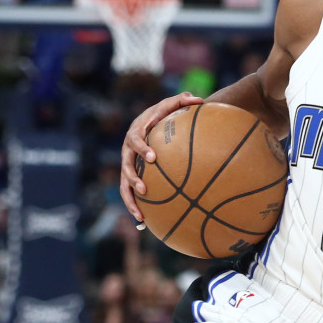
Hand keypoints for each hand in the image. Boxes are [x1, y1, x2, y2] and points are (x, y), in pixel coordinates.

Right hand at [120, 92, 203, 220]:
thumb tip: (199, 99)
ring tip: (140, 214)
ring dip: (130, 199)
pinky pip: (129, 193)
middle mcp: (127, 149)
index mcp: (136, 132)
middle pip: (126, 166)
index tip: (153, 157)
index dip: (142, 148)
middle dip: (133, 178)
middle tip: (145, 189)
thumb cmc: (161, 113)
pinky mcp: (130, 175)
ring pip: (123, 184)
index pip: (136, 140)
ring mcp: (127, 164)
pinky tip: (144, 222)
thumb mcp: (170, 104)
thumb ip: (182, 101)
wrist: (146, 121)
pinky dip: (135, 206)